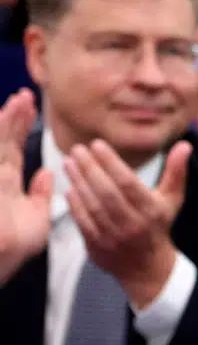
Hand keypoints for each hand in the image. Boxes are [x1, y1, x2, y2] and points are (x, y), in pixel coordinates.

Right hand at [0, 88, 50, 284]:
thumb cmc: (12, 249)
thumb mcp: (35, 221)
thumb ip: (40, 196)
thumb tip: (47, 173)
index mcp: (6, 184)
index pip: (13, 148)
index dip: (20, 126)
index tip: (30, 106)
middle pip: (3, 141)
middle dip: (13, 117)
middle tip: (26, 95)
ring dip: (6, 122)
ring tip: (19, 101)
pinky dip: (0, 137)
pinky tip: (4, 120)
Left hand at [64, 140, 190, 309]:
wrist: (147, 268)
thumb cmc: (158, 225)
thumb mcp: (172, 199)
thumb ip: (176, 171)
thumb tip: (184, 145)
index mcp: (152, 210)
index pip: (128, 182)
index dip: (111, 162)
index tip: (97, 144)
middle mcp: (134, 224)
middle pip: (107, 192)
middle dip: (90, 169)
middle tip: (77, 150)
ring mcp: (115, 236)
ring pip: (93, 206)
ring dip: (79, 182)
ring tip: (69, 163)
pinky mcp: (98, 246)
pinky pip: (84, 222)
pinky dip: (75, 205)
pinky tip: (69, 188)